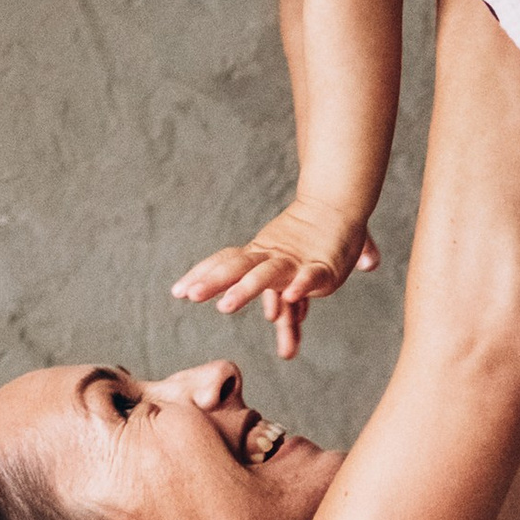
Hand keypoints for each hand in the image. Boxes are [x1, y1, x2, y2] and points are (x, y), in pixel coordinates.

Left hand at [172, 203, 380, 361]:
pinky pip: (310, 277)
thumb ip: (289, 305)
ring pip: (267, 275)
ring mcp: (297, 262)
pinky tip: (290, 297)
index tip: (177, 292)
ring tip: (225, 306)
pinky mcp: (325, 267)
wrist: (341, 203)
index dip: (203, 274)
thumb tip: (275, 316)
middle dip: (213, 282)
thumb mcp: (296, 276)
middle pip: (237, 267)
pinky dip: (302, 285)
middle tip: (190, 296)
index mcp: (262, 254)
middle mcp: (273, 257)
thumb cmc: (317, 235)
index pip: (227, 262)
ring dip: (245, 289)